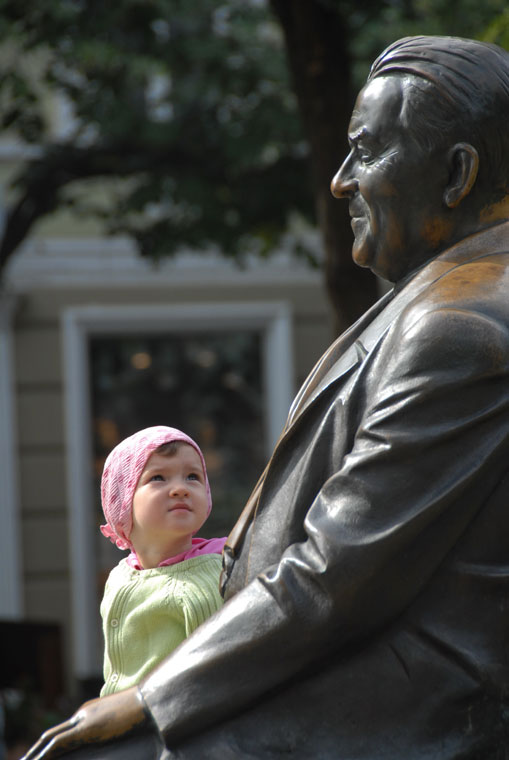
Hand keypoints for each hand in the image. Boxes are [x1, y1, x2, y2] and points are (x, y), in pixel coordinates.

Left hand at [21, 686, 148, 758]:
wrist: (148, 701)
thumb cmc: (141, 710)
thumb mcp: (121, 720)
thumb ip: (111, 726)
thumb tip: (112, 734)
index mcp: (89, 711)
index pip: (64, 730)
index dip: (49, 744)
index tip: (41, 755)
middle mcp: (82, 713)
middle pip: (53, 733)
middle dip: (37, 750)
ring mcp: (84, 719)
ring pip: (51, 739)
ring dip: (37, 753)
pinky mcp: (87, 728)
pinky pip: (59, 743)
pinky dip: (46, 754)